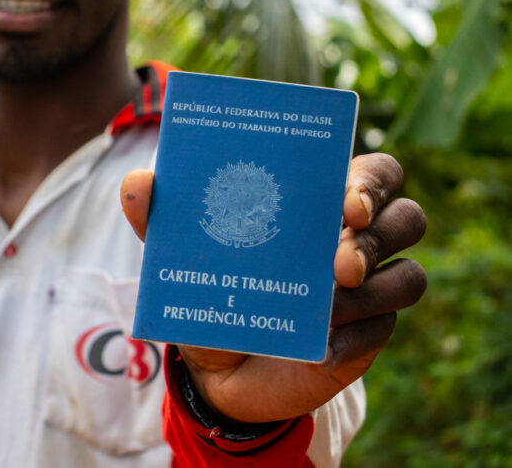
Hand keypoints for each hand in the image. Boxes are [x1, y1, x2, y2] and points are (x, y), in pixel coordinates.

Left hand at [120, 153, 426, 422]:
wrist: (219, 370)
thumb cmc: (213, 295)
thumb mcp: (186, 259)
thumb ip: (162, 220)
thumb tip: (138, 183)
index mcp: (317, 206)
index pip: (372, 174)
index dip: (371, 182)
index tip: (344, 201)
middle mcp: (353, 241)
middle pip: (405, 216)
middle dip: (378, 233)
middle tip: (338, 261)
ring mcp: (367, 290)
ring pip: (408, 276)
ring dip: (369, 289)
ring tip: (325, 304)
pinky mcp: (369, 335)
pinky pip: (384, 328)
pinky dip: (355, 336)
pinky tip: (319, 345)